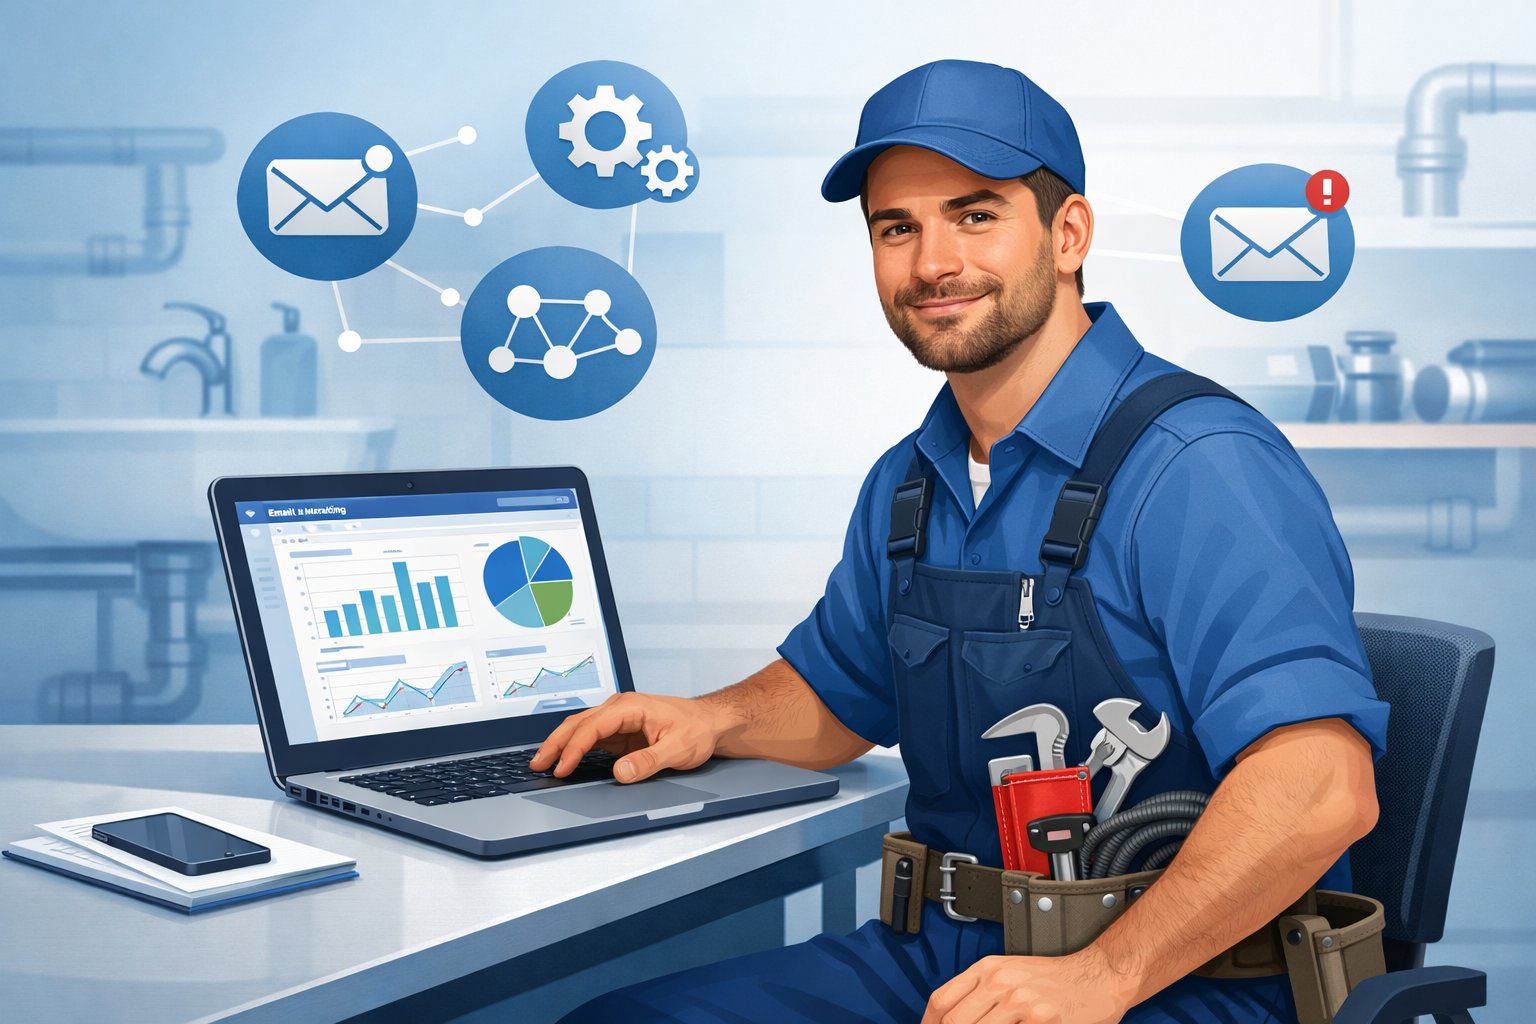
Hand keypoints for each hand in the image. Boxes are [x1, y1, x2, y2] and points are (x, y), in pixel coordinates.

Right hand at [527, 692, 722, 782]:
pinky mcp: (619, 732)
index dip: (574, 748)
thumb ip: (649, 761)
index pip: (592, 726)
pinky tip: (564, 761)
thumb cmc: (697, 729)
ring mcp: (617, 719)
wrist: (710, 722)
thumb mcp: (679, 748)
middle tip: (537, 764)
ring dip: (561, 745)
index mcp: (630, 707)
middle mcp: (619, 709)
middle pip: (578, 724)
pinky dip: (574, 748)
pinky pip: (590, 738)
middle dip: (555, 744)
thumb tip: (621, 772)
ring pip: (580, 729)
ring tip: (542, 763)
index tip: (561, 768)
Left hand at [921, 947, 1136, 1023]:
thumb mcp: (1009, 973)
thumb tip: (950, 1020)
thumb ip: (980, 993)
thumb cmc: (1054, 978)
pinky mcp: (1041, 1019)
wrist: (1098, 975)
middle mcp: (999, 982)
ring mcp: (1020, 1001)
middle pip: (954, 1022)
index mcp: (987, 969)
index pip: (941, 1001)